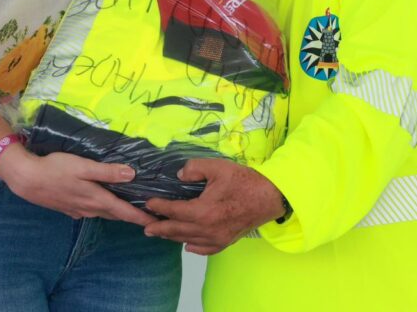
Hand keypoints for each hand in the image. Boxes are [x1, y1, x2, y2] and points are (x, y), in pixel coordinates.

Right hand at [0, 146, 156, 226]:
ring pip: (103, 213)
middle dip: (132, 216)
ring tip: (129, 208)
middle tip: (148, 215)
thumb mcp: (83, 166)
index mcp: (96, 199)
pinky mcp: (68, 208)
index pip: (124, 211)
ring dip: (117, 212)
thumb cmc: (56, 169)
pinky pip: (90, 210)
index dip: (141, 217)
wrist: (27, 179)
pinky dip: (101, 208)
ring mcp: (77, 210)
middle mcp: (89, 208)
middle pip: (115, 214)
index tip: (157, 222)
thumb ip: (107, 172)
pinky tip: (101, 201)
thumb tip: (131, 175)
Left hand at [144, 159, 283, 254]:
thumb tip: (179, 175)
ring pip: (189, 241)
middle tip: (146, 228)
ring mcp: (217, 238)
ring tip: (161, 234)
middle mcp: (207, 229)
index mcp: (203, 211)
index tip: (148, 204)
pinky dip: (194, 247)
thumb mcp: (218, 167)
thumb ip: (195, 169)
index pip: (174, 211)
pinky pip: (205, 249)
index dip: (160, 207)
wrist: (270, 197)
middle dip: (160, 229)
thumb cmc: (244, 181)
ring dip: (173, 238)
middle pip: (177, 231)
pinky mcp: (227, 241)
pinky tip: (188, 245)